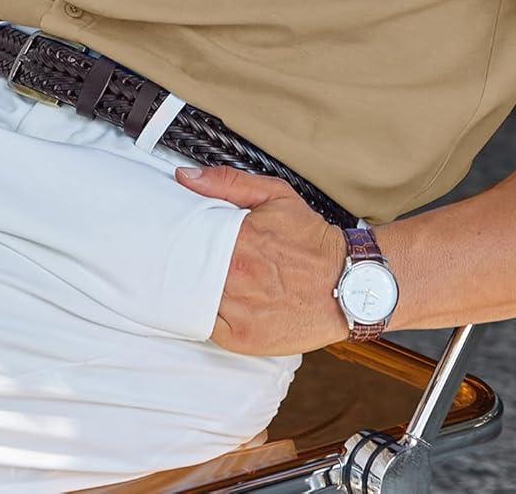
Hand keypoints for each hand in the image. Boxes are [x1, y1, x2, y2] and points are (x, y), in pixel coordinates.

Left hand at [174, 165, 348, 355]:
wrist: (348, 283)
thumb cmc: (312, 240)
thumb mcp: (275, 196)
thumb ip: (228, 183)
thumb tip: (185, 177)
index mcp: (240, 239)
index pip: (187, 239)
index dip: (175, 239)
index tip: (167, 236)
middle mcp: (237, 276)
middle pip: (187, 271)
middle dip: (178, 264)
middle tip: (169, 259)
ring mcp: (238, 311)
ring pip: (193, 300)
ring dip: (188, 291)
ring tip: (187, 281)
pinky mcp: (243, 339)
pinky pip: (206, 326)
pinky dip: (202, 315)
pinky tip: (208, 303)